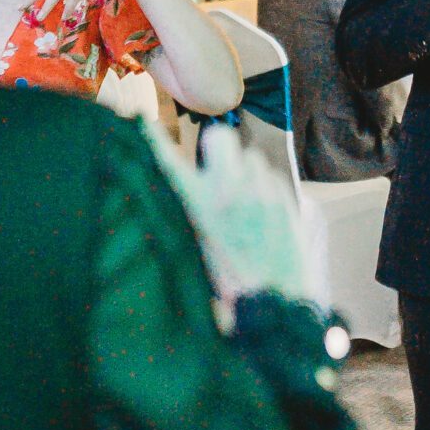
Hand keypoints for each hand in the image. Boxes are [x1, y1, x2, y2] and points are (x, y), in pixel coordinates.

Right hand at [145, 124, 306, 316]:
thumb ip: (184, 217)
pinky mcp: (286, 199)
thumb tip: (177, 197)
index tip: (143, 124)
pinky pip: (272, 177)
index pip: (167, 160)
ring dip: (245, 171)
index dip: (154, 140)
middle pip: (220, 137)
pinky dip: (265, 188)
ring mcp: (261, 191)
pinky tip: (262, 214)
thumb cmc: (227, 288)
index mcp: (197, 205)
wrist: (274, 305)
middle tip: (217, 170)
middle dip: (217, 147)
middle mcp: (228, 190)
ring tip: (243, 200)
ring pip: (251, 157)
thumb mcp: (191, 254)